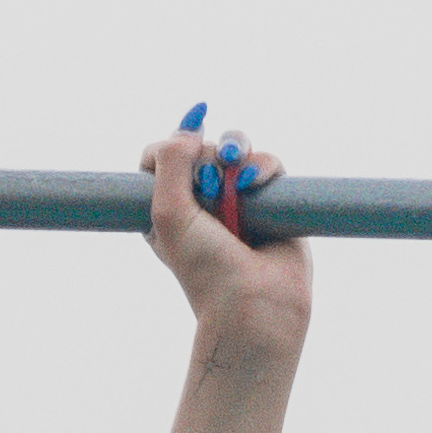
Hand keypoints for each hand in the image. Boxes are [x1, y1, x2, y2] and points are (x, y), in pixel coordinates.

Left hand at [140, 113, 312, 351]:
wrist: (256, 305)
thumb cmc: (206, 269)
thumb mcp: (168, 214)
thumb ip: (169, 162)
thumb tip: (189, 126)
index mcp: (167, 209)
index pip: (159, 157)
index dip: (168, 150)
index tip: (174, 159)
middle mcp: (201, 202)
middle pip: (200, 146)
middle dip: (206, 156)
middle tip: (209, 187)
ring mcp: (237, 200)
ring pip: (236, 148)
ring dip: (235, 154)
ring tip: (238, 182)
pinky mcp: (272, 202)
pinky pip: (268, 163)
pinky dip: (264, 167)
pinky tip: (256, 186)